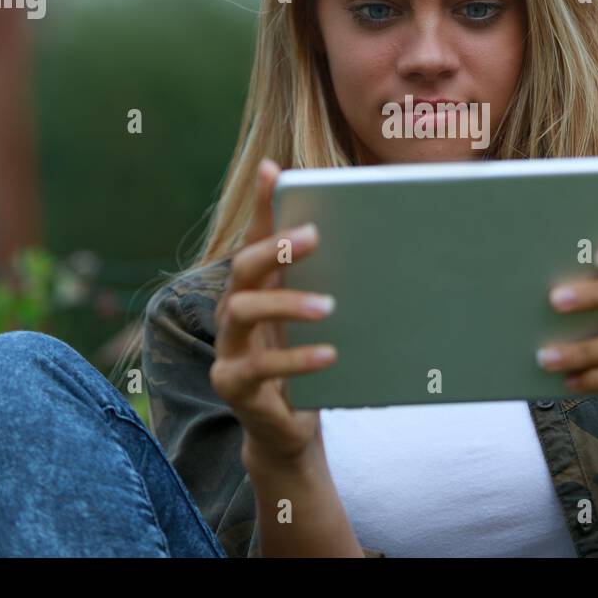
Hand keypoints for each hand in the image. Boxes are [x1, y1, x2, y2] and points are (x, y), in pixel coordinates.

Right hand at [209, 158, 336, 468]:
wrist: (288, 427)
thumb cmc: (308, 358)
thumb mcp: (318, 315)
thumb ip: (331, 279)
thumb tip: (369, 235)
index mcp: (255, 286)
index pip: (254, 235)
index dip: (261, 202)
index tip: (274, 170)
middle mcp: (233, 309)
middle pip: (242, 267)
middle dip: (277, 249)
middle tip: (314, 236)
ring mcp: (228, 347)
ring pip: (244, 312)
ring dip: (288, 304)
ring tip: (329, 307)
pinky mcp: (234, 384)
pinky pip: (261, 368)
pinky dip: (298, 359)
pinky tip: (331, 354)